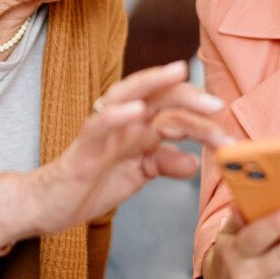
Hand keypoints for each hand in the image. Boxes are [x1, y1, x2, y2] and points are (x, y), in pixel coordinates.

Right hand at [0, 61, 230, 245]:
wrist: (52, 205)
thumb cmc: (95, 183)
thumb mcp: (139, 175)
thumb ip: (165, 164)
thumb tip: (194, 162)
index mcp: (141, 127)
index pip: (175, 111)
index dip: (202, 117)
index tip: (227, 127)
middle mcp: (125, 122)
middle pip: (159, 97)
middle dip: (189, 97)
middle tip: (218, 105)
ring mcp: (105, 131)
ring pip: (129, 95)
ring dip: (154, 82)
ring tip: (179, 73)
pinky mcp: (84, 147)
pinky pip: (98, 124)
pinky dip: (116, 114)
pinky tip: (135, 110)